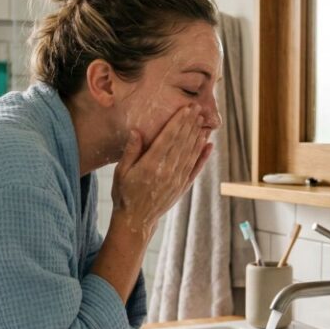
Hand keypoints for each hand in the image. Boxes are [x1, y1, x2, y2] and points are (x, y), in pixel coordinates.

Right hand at [110, 105, 212, 239]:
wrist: (135, 220)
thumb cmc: (124, 194)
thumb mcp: (121, 172)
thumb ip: (130, 151)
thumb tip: (137, 131)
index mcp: (150, 165)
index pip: (168, 138)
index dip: (178, 122)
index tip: (186, 109)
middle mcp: (167, 171)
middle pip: (182, 142)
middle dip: (190, 123)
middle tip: (198, 108)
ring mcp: (177, 180)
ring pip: (191, 153)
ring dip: (198, 135)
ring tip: (203, 121)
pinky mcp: (182, 187)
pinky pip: (195, 169)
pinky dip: (203, 156)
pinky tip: (208, 145)